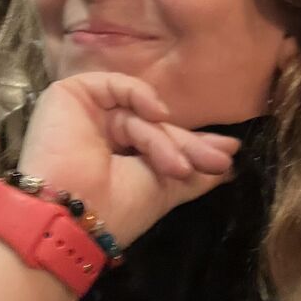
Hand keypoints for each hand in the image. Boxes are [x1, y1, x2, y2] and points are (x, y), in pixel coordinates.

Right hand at [17, 73, 239, 246]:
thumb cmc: (116, 209)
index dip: (193, 146)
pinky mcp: (70, 94)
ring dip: (163, 138)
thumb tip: (230, 162)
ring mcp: (86, 114)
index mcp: (119, 157)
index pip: (161, 141)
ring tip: (177, 167)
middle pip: (153, 125)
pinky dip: (141, 95)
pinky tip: (158, 114)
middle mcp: (102, 134)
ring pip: (138, 112)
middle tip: (217, 161)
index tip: (228, 156)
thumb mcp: (166, 189)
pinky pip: (116, 85)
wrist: (71, 215)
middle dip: (186, 145)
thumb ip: (196, 173)